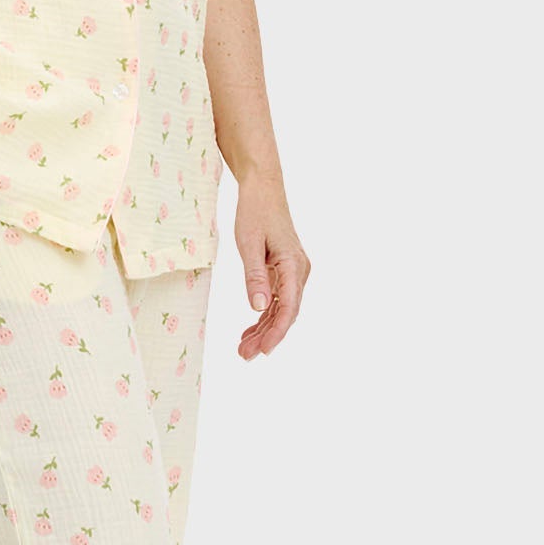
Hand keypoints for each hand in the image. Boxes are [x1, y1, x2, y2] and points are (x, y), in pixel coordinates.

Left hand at [234, 169, 308, 360]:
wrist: (263, 189)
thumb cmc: (254, 212)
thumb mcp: (248, 243)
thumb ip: (254, 276)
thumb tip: (258, 307)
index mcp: (293, 265)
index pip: (288, 307)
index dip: (276, 332)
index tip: (263, 350)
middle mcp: (299, 271)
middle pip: (286, 312)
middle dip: (267, 336)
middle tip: (244, 356)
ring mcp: (294, 272)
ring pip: (281, 308)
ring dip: (264, 329)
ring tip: (243, 349)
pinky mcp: (284, 270)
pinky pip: (277, 298)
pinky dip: (264, 315)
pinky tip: (251, 329)